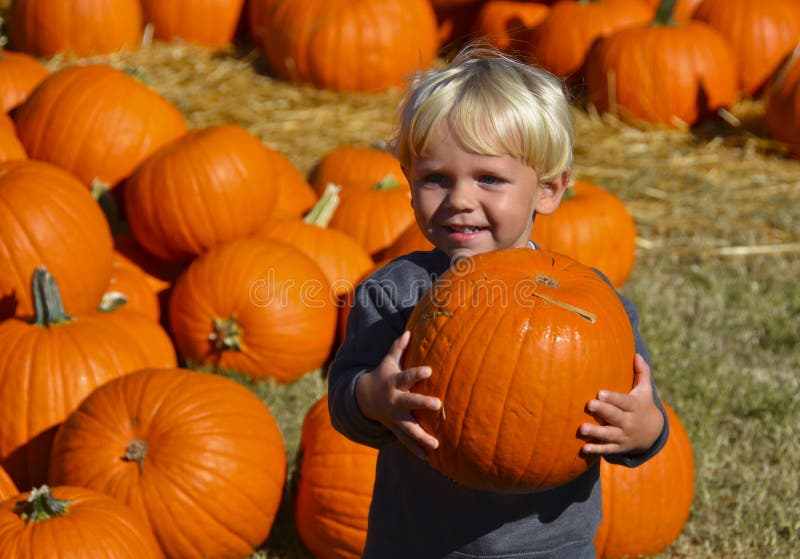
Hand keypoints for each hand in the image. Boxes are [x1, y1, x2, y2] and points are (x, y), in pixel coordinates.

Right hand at [355, 331, 441, 459]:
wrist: (362, 398)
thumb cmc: (381, 376)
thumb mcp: (387, 362)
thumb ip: (398, 348)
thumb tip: (409, 331)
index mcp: (394, 382)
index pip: (406, 376)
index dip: (417, 373)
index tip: (429, 370)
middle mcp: (394, 401)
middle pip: (409, 402)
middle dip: (422, 403)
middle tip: (438, 404)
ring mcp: (394, 416)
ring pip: (408, 427)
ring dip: (421, 436)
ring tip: (435, 445)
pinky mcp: (394, 428)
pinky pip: (405, 440)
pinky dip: (415, 449)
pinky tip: (428, 458)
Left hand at [579, 354, 663, 455]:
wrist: (653, 433)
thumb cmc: (643, 405)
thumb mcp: (646, 389)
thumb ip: (642, 372)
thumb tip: (636, 354)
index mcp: (635, 406)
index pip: (623, 401)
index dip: (613, 398)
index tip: (600, 393)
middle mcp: (629, 422)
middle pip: (615, 416)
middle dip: (603, 411)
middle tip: (589, 405)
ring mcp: (624, 436)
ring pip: (609, 434)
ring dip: (596, 432)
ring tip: (582, 428)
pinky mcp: (618, 446)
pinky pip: (607, 449)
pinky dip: (597, 449)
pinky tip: (584, 448)